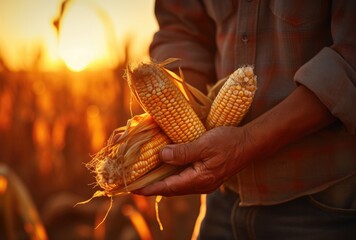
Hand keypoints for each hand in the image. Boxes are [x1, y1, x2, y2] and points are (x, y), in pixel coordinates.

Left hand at [133, 126, 252, 195]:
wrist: (250, 144)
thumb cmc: (229, 142)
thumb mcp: (205, 144)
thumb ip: (184, 152)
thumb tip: (162, 155)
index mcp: (199, 179)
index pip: (168, 187)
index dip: (149, 187)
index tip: (132, 188)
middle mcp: (201, 184)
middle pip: (171, 189)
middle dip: (153, 186)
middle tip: (134, 182)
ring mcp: (204, 181)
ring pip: (178, 184)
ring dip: (162, 181)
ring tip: (146, 176)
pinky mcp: (206, 175)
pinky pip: (185, 178)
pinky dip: (173, 175)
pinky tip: (166, 167)